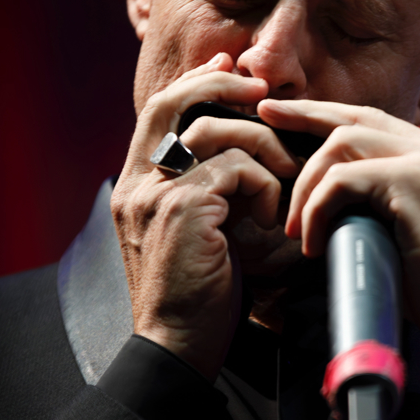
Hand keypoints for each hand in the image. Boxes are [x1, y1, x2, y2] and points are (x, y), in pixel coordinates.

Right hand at [110, 54, 299, 379]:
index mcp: (136, 185)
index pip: (160, 111)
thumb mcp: (198, 232)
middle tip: (262, 90)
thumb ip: (206, 189)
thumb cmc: (199, 298)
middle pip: (175, 102)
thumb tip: (238, 150)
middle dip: (223, 86)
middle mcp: (136, 182)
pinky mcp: (182, 209)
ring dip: (263, 147)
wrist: (178, 348)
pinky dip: (265, 185)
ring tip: (284, 179)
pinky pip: (236, 167)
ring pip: (217, 132)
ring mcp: (155, 193)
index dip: (196, 82)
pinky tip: (271, 220)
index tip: (231, 70)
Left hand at [258, 97, 419, 350]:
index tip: (282, 114)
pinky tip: (316, 244)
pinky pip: (343, 180)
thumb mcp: (406, 232)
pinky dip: (318, 210)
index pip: (372, 122)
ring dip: (307, 187)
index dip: (324, 115)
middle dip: (303, 117)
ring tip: (297, 231)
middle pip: (354, 119)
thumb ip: (379, 204)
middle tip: (264, 123)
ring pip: (341, 144)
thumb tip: (330, 201)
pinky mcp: (415, 182)